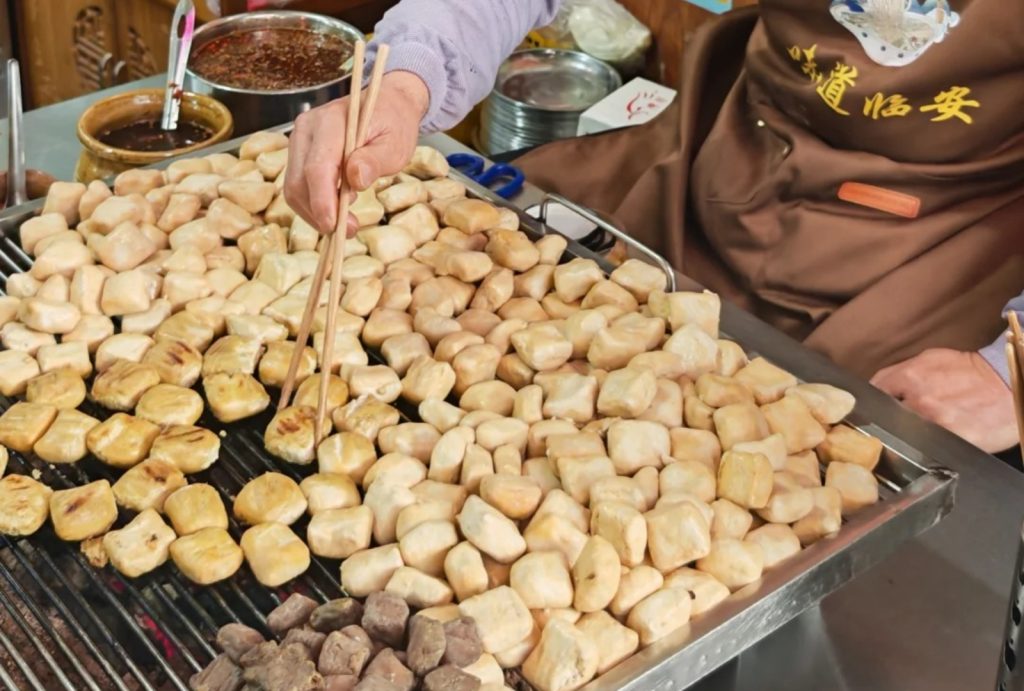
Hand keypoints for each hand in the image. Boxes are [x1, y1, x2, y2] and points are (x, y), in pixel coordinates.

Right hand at [285, 70, 429, 234]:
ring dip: (315, 212)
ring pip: (293, 187)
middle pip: (299, 181)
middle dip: (319, 213)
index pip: (318, 168)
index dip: (323, 201)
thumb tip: (355, 179)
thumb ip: (375, 160)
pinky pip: (298, 185)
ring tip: (345, 220)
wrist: (387, 105)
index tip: (336, 226)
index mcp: (331, 122)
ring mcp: (299, 140)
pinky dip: (313, 204)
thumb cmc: (393, 124)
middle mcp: (307, 128)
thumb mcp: (396, 144)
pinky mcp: (299, 152)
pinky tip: (336, 207)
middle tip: (348, 230)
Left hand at [871, 348, 1017, 452]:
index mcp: (910, 377)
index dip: (874, 401)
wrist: (1008, 382)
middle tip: (901, 420)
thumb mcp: (930, 359)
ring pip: (907, 435)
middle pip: (888, 417)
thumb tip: (878, 388)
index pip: (875, 393)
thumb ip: (901, 373)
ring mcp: (935, 423)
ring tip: (924, 429)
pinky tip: (937, 439)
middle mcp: (919, 401)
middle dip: (891, 419)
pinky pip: (930, 447)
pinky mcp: (953, 440)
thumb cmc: (970, 370)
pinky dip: (929, 445)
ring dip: (910, 434)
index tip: (875, 407)